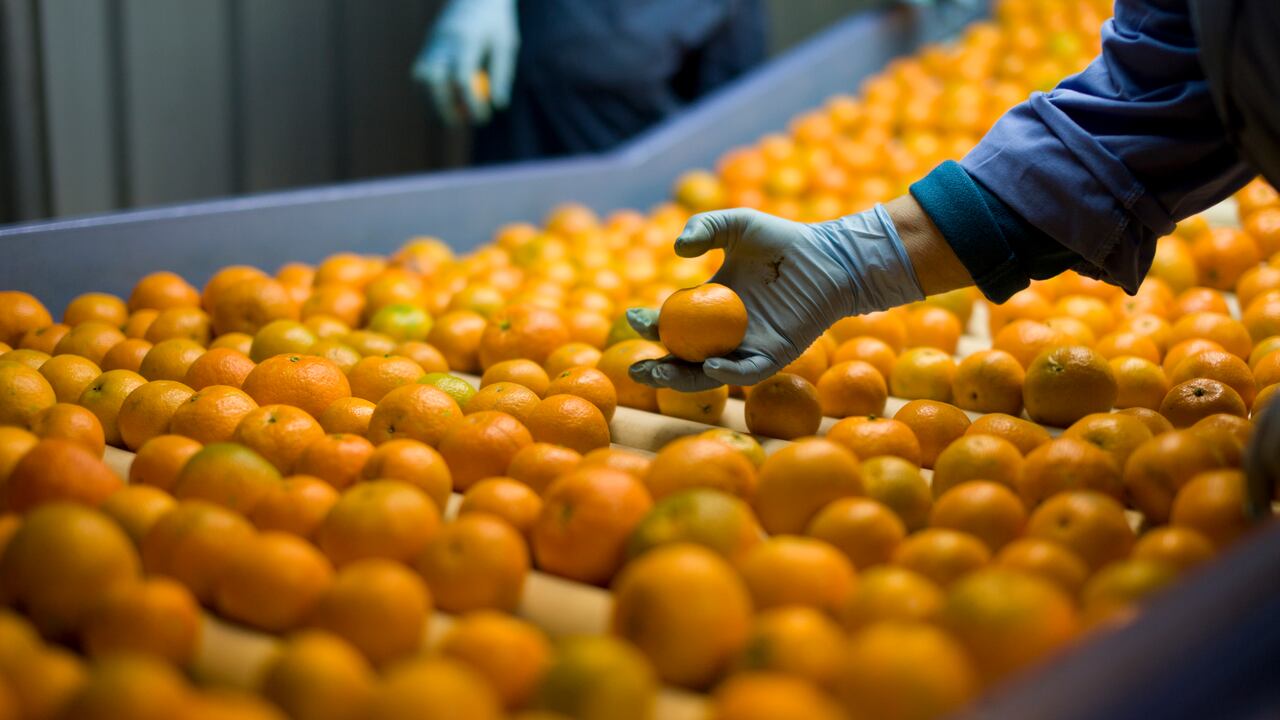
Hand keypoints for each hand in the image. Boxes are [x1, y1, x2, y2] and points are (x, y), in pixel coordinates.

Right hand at [411, 0, 518, 125]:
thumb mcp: (505, 44)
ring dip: (432, 102)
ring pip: (421, 78)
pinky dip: (428, 93)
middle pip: (433, 81)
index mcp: (465, 38)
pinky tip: (444, 104)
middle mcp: (442, 41)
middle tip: (461, 123)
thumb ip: (501, 74)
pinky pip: (420, 76)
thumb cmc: (494, 22)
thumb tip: (498, 105)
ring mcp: (430, 44)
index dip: (470, 102)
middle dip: (444, 107)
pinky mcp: (425, 48)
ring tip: (452, 117)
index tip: (482, 118)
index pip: (461, 77)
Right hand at [627, 206, 924, 390]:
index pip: (672, 325)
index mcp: (710, 307)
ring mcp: (749, 348)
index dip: (650, 326)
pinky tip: (711, 366)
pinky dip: (729, 374)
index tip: (633, 317)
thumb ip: (705, 227)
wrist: (828, 257)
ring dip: (682, 379)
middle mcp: (725, 334)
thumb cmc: (783, 240)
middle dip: (656, 369)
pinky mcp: (776, 355)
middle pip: (683, 360)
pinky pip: (748, 372)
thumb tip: (678, 250)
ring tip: (659, 373)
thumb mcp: (737, 225)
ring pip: (709, 375)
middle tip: (635, 367)